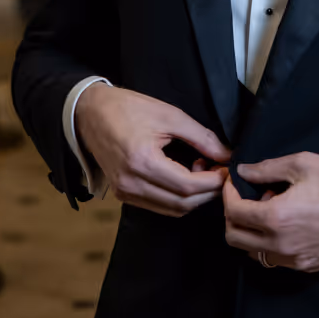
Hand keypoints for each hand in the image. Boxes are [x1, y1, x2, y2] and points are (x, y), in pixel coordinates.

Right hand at [75, 83, 230, 217]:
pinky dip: (177, 197)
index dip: (213, 181)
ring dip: (194, 197)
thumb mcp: (170, 115)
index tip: (228, 169)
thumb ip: (201, 137)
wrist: (90, 112)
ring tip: (202, 170)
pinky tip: (184, 176)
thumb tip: (226, 155)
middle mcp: (131, 184)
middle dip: (208, 192)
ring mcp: (125, 192)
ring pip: (171, 209)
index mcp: (142, 162)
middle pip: (181, 204)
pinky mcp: (123, 194)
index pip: (187, 186)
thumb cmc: (129, 108)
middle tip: (220, 171)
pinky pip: (158, 205)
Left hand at [223, 152, 318, 272]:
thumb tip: (243, 171)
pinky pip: (274, 259)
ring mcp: (294, 260)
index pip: (233, 212)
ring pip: (252, 252)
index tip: (234, 181)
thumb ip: (267, 168)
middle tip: (246, 195)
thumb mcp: (303, 163)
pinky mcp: (307, 266)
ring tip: (269, 207)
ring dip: (250, 231)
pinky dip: (268, 242)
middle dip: (232, 214)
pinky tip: (286, 222)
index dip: (228, 193)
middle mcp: (280, 245)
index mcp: (276, 218)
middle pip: (234, 238)